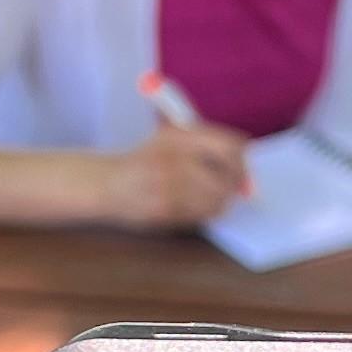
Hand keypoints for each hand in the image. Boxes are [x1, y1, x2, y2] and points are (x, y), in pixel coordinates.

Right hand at [102, 122, 251, 227]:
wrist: (106, 184)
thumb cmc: (143, 160)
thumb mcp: (170, 137)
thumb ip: (206, 141)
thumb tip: (245, 151)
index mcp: (178, 136)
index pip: (228, 146)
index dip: (241, 159)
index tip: (242, 166)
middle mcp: (174, 159)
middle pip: (228, 175)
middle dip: (236, 183)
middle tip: (236, 187)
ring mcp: (169, 187)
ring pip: (218, 198)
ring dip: (222, 200)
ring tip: (213, 196)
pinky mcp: (164, 210)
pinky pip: (201, 215)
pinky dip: (206, 212)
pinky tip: (197, 206)